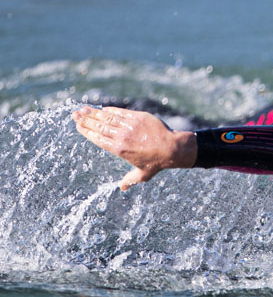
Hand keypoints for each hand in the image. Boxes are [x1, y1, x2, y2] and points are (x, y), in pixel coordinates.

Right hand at [73, 106, 197, 189]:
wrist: (173, 148)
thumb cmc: (157, 162)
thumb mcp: (142, 175)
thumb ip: (130, 180)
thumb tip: (122, 188)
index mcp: (118, 149)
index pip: (97, 138)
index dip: (86, 131)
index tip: (78, 126)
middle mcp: (121, 137)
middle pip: (99, 126)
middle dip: (85, 120)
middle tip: (75, 114)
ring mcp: (129, 126)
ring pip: (107, 118)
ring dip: (94, 113)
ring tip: (83, 109)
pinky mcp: (138, 117)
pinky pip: (121, 112)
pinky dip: (110, 110)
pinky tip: (103, 108)